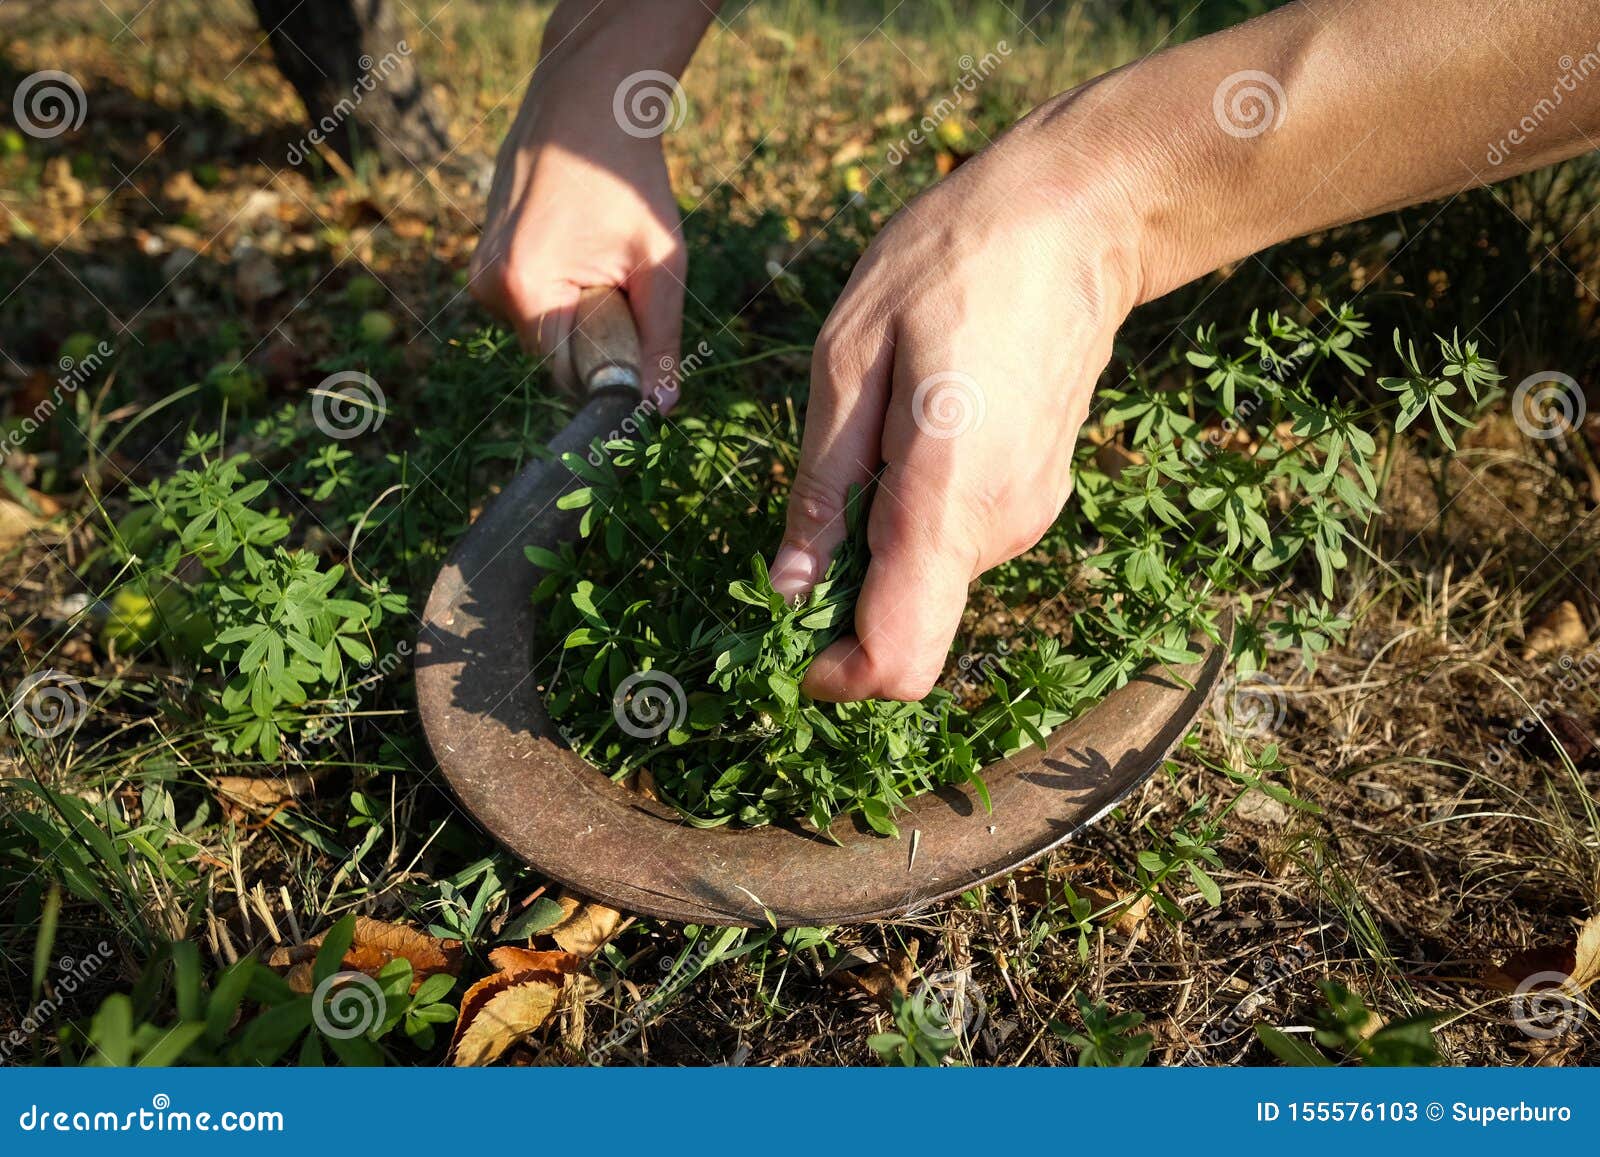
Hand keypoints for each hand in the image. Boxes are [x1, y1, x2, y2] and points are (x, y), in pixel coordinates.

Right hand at [470, 62, 685, 403]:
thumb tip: (661, 408)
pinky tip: (581, 243)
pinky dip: (563, 288)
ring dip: (580, 310)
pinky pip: (532, 299)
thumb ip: (660, 340)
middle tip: (627, 285)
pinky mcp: (486, 255)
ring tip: (602, 254)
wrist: (589, 102)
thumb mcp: (660, 264)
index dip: (607, 371)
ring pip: (543, 326)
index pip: (564, 375)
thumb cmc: (630, 177)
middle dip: (595, 336)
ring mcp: (481, 268)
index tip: (639, 348)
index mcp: (524, 289)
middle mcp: (489, 284)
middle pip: (552, 352)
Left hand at [769, 105, 1146, 701]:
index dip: (839, 676)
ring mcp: (1029, 514)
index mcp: (947, 500)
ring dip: (880, 540)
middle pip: (910, 624)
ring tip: (874, 432)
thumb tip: (789, 588)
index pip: (900, 657)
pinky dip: (917, 516)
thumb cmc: (951, 265)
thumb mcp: (849, 356)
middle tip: (816, 496)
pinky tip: (913, 430)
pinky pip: (959, 540)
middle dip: (845, 594)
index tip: (793, 645)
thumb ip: (823, 484)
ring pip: (931, 578)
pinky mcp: (1038, 495)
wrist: (1078, 218)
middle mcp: (1000, 527)